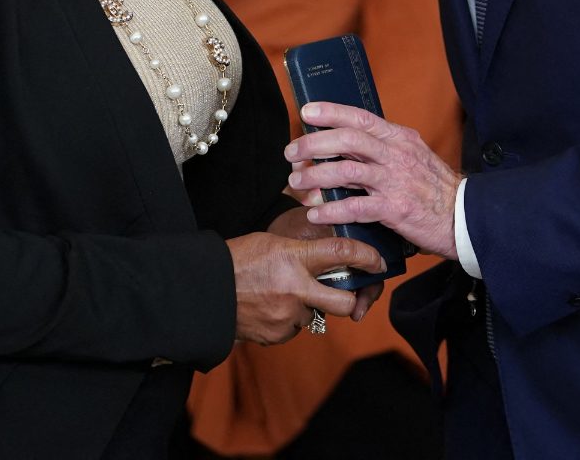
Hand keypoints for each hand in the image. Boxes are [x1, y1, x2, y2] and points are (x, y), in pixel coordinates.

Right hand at [226, 231, 385, 343]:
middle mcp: (296, 290)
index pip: (342, 253)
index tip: (376, 261)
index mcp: (294, 259)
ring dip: (308, 308)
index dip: (367, 256)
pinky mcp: (277, 335)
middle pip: (345, 303)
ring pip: (315, 316)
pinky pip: (294, 328)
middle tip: (347, 294)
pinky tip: (269, 307)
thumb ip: (302, 254)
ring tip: (282, 294)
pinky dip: (288, 320)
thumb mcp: (272, 243)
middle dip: (352, 300)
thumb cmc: (236, 259)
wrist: (203, 289)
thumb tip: (326, 259)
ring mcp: (287, 316)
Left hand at [285, 101, 461, 260]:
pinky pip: (355, 207)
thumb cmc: (434, 188)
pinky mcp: (395, 209)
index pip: (361, 117)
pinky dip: (331, 210)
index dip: (331, 112)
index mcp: (399, 138)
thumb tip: (345, 143)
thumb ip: (382, 148)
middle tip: (291, 152)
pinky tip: (315, 214)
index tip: (307, 111)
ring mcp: (395, 181)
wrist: (464, 217)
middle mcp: (396, 155)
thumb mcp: (412, 156)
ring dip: (316, 176)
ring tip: (297, 183)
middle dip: (314, 144)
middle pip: (348, 140)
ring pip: (347, 171)